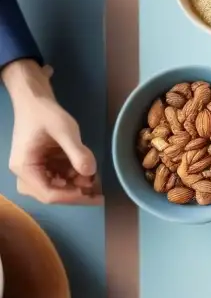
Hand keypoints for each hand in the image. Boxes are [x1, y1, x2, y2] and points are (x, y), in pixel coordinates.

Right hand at [3, 60, 99, 205]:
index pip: (47, 193)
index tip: (92, 194)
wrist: (35, 100)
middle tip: (99, 193)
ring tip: (96, 180)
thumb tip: (90, 173)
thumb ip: (77, 152)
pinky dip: (73, 177)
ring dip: (76, 186)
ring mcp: (33, 170)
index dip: (71, 197)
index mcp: (25, 167)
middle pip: (51, 194)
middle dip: (75, 193)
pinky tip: (88, 172)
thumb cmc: (45, 113)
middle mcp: (25, 173)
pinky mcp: (42, 165)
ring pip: (56, 188)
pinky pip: (58, 178)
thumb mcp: (65, 130)